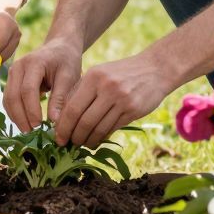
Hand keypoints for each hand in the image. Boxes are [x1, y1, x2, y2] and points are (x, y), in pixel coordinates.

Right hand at [5, 38, 82, 132]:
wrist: (60, 47)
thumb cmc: (67, 61)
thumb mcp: (69, 77)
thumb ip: (60, 98)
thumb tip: (54, 121)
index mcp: (34, 63)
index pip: (27, 90)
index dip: (31, 110)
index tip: (38, 126)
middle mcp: (18, 66)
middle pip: (13, 96)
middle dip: (20, 116)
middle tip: (31, 133)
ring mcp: (12, 72)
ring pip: (7, 99)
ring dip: (16, 116)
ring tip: (28, 131)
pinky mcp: (11, 80)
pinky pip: (8, 99)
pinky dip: (14, 112)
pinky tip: (25, 122)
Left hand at [53, 52, 175, 147]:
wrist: (155, 69)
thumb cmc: (121, 73)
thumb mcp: (99, 74)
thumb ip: (80, 91)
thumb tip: (61, 118)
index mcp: (93, 77)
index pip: (72, 108)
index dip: (63, 127)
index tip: (58, 138)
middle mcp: (106, 87)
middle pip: (83, 121)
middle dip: (74, 137)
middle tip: (69, 144)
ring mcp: (121, 99)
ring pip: (98, 129)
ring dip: (88, 141)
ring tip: (83, 144)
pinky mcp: (133, 110)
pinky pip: (112, 129)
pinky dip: (102, 137)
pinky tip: (97, 139)